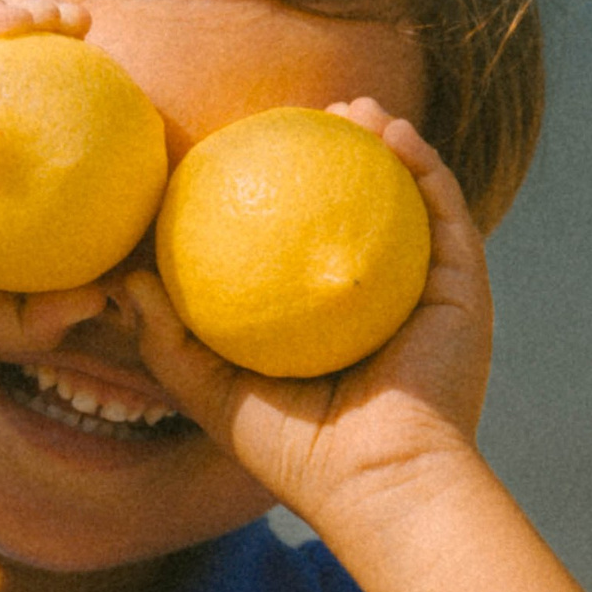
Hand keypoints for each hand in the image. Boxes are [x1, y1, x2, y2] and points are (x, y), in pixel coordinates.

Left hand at [116, 106, 491, 548]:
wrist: (377, 481)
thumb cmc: (295, 453)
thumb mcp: (215, 396)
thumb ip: (168, 342)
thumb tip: (126, 280)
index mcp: (331, 323)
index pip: (304, 243)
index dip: (282, 190)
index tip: (249, 150)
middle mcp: (383, 302)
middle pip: (362, 211)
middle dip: (338, 154)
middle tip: (304, 117)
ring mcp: (428, 293)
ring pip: (411, 199)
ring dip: (387, 141)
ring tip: (351, 110)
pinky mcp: (465, 289)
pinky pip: (446, 211)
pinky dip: (424, 165)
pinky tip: (391, 133)